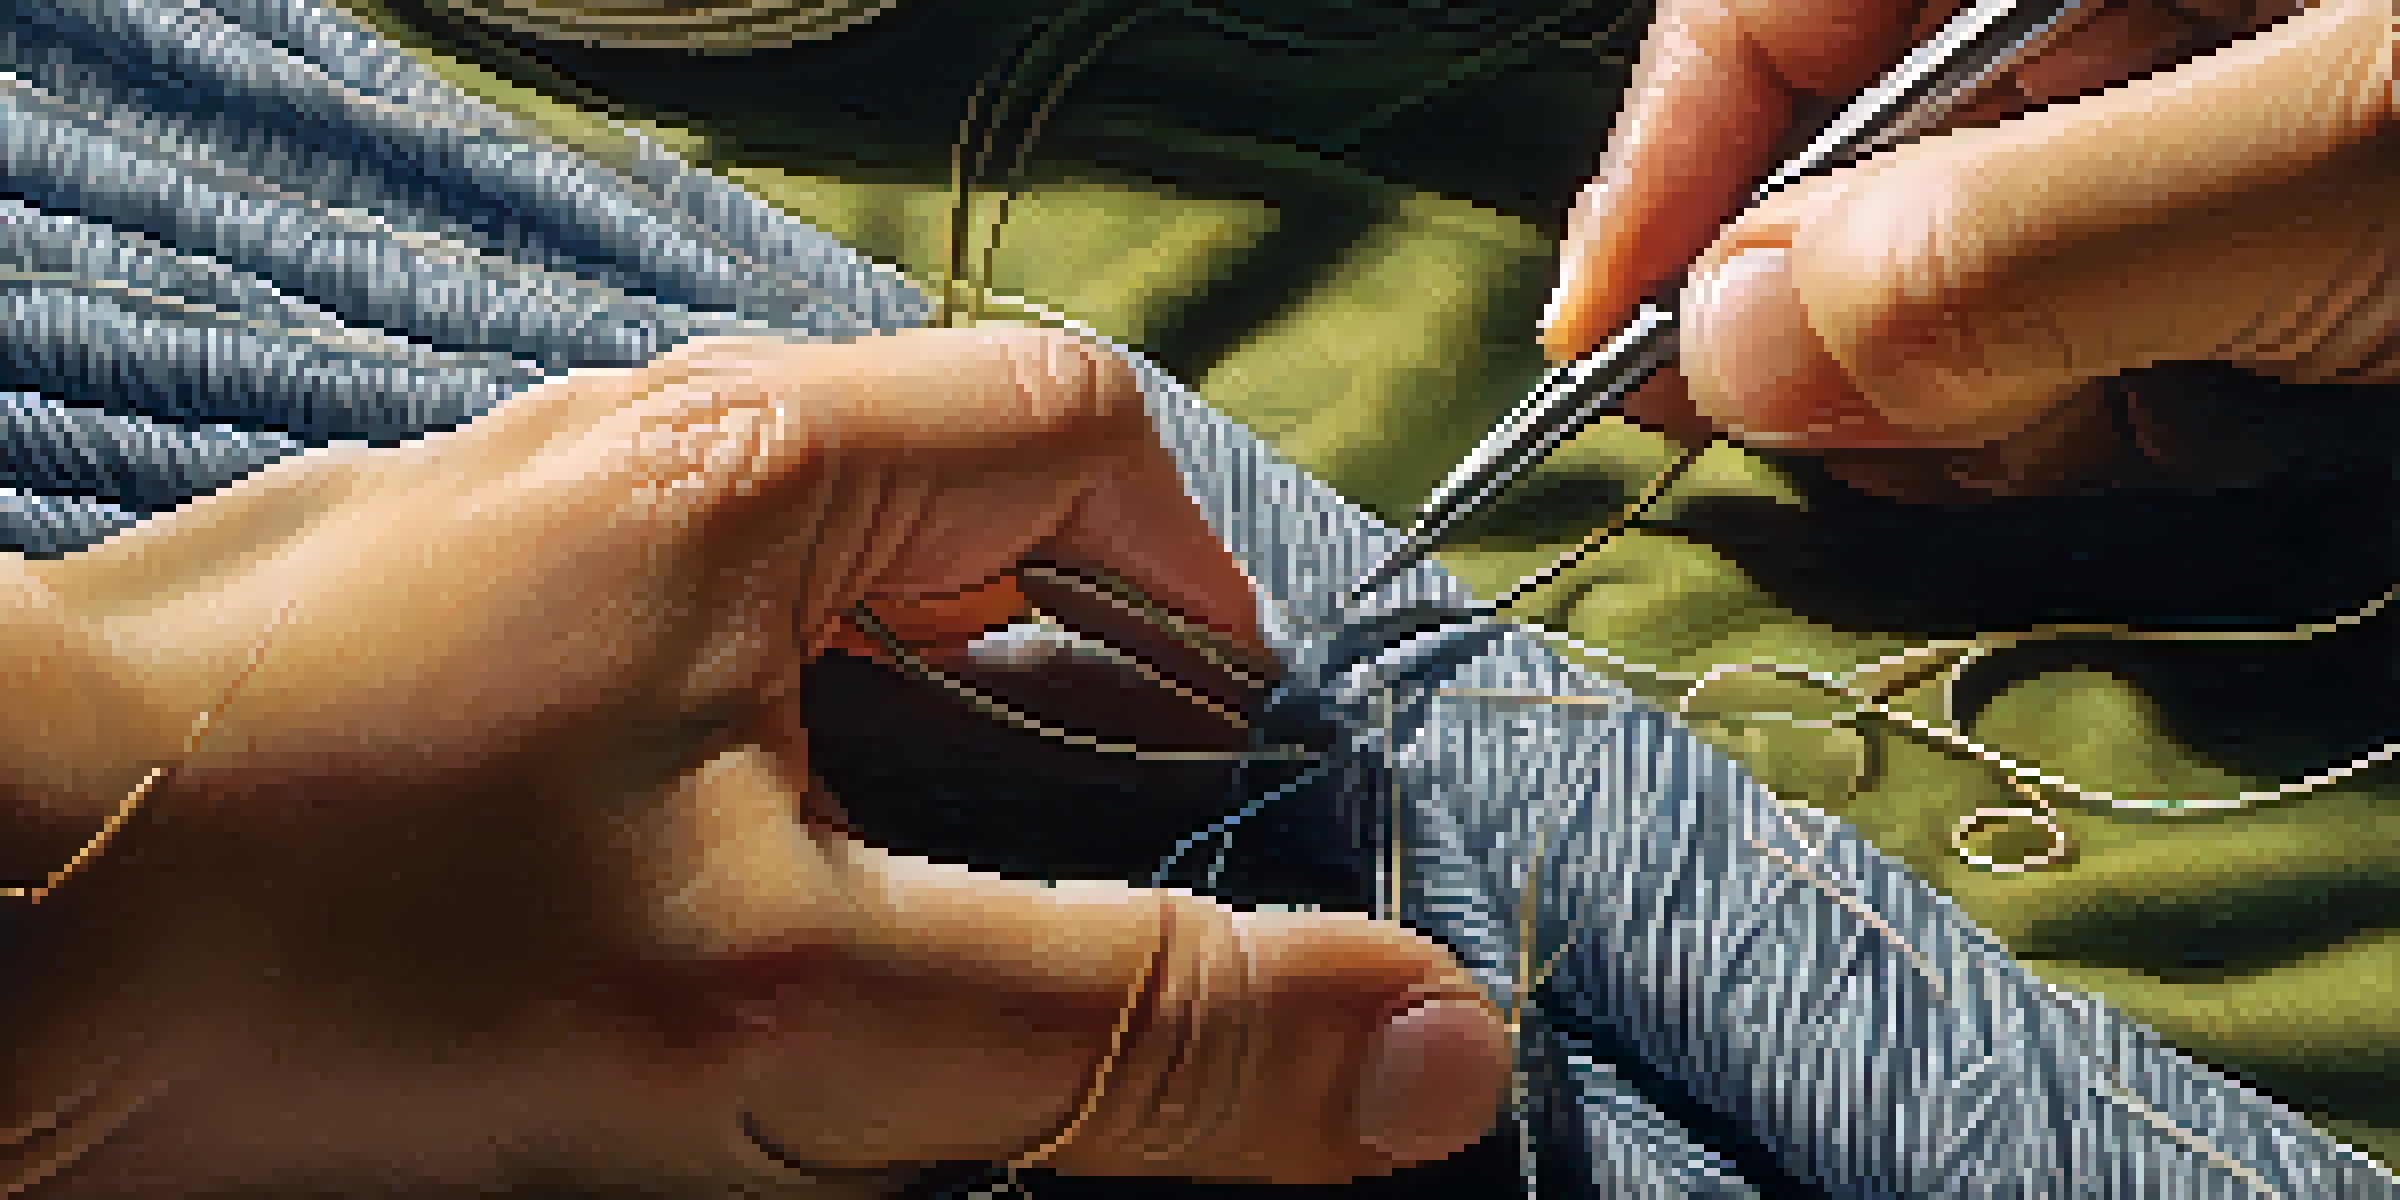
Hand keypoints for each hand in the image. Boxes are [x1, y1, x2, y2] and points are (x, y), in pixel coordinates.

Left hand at [10, 328, 1508, 1193]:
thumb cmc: (366, 935)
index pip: (1070, 436)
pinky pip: (650, 667)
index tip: (1241, 763)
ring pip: (788, 601)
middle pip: (939, 514)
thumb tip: (1426, 1047)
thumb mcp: (790, 1007)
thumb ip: (1117, 1030)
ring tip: (908, 918)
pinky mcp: (405, 639)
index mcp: (756, 466)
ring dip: (889, 739)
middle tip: (1082, 880)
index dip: (1196, 588)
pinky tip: (704, 912)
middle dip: (1050, 686)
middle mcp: (630, 456)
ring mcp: (503, 540)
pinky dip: (743, 771)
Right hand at [1542, 0, 2394, 499]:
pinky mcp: (2222, 243)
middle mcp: (2089, 19)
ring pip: (1941, 286)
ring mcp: (2160, 132)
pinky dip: (2087, 428)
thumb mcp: (2315, 161)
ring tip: (2128, 432)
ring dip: (1982, 406)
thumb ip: (2006, 248)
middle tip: (1921, 440)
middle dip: (1849, 329)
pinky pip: (2065, 347)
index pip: (1768, 8)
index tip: (1595, 350)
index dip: (1664, 171)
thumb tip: (1726, 352)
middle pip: (1842, 169)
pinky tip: (2194, 436)